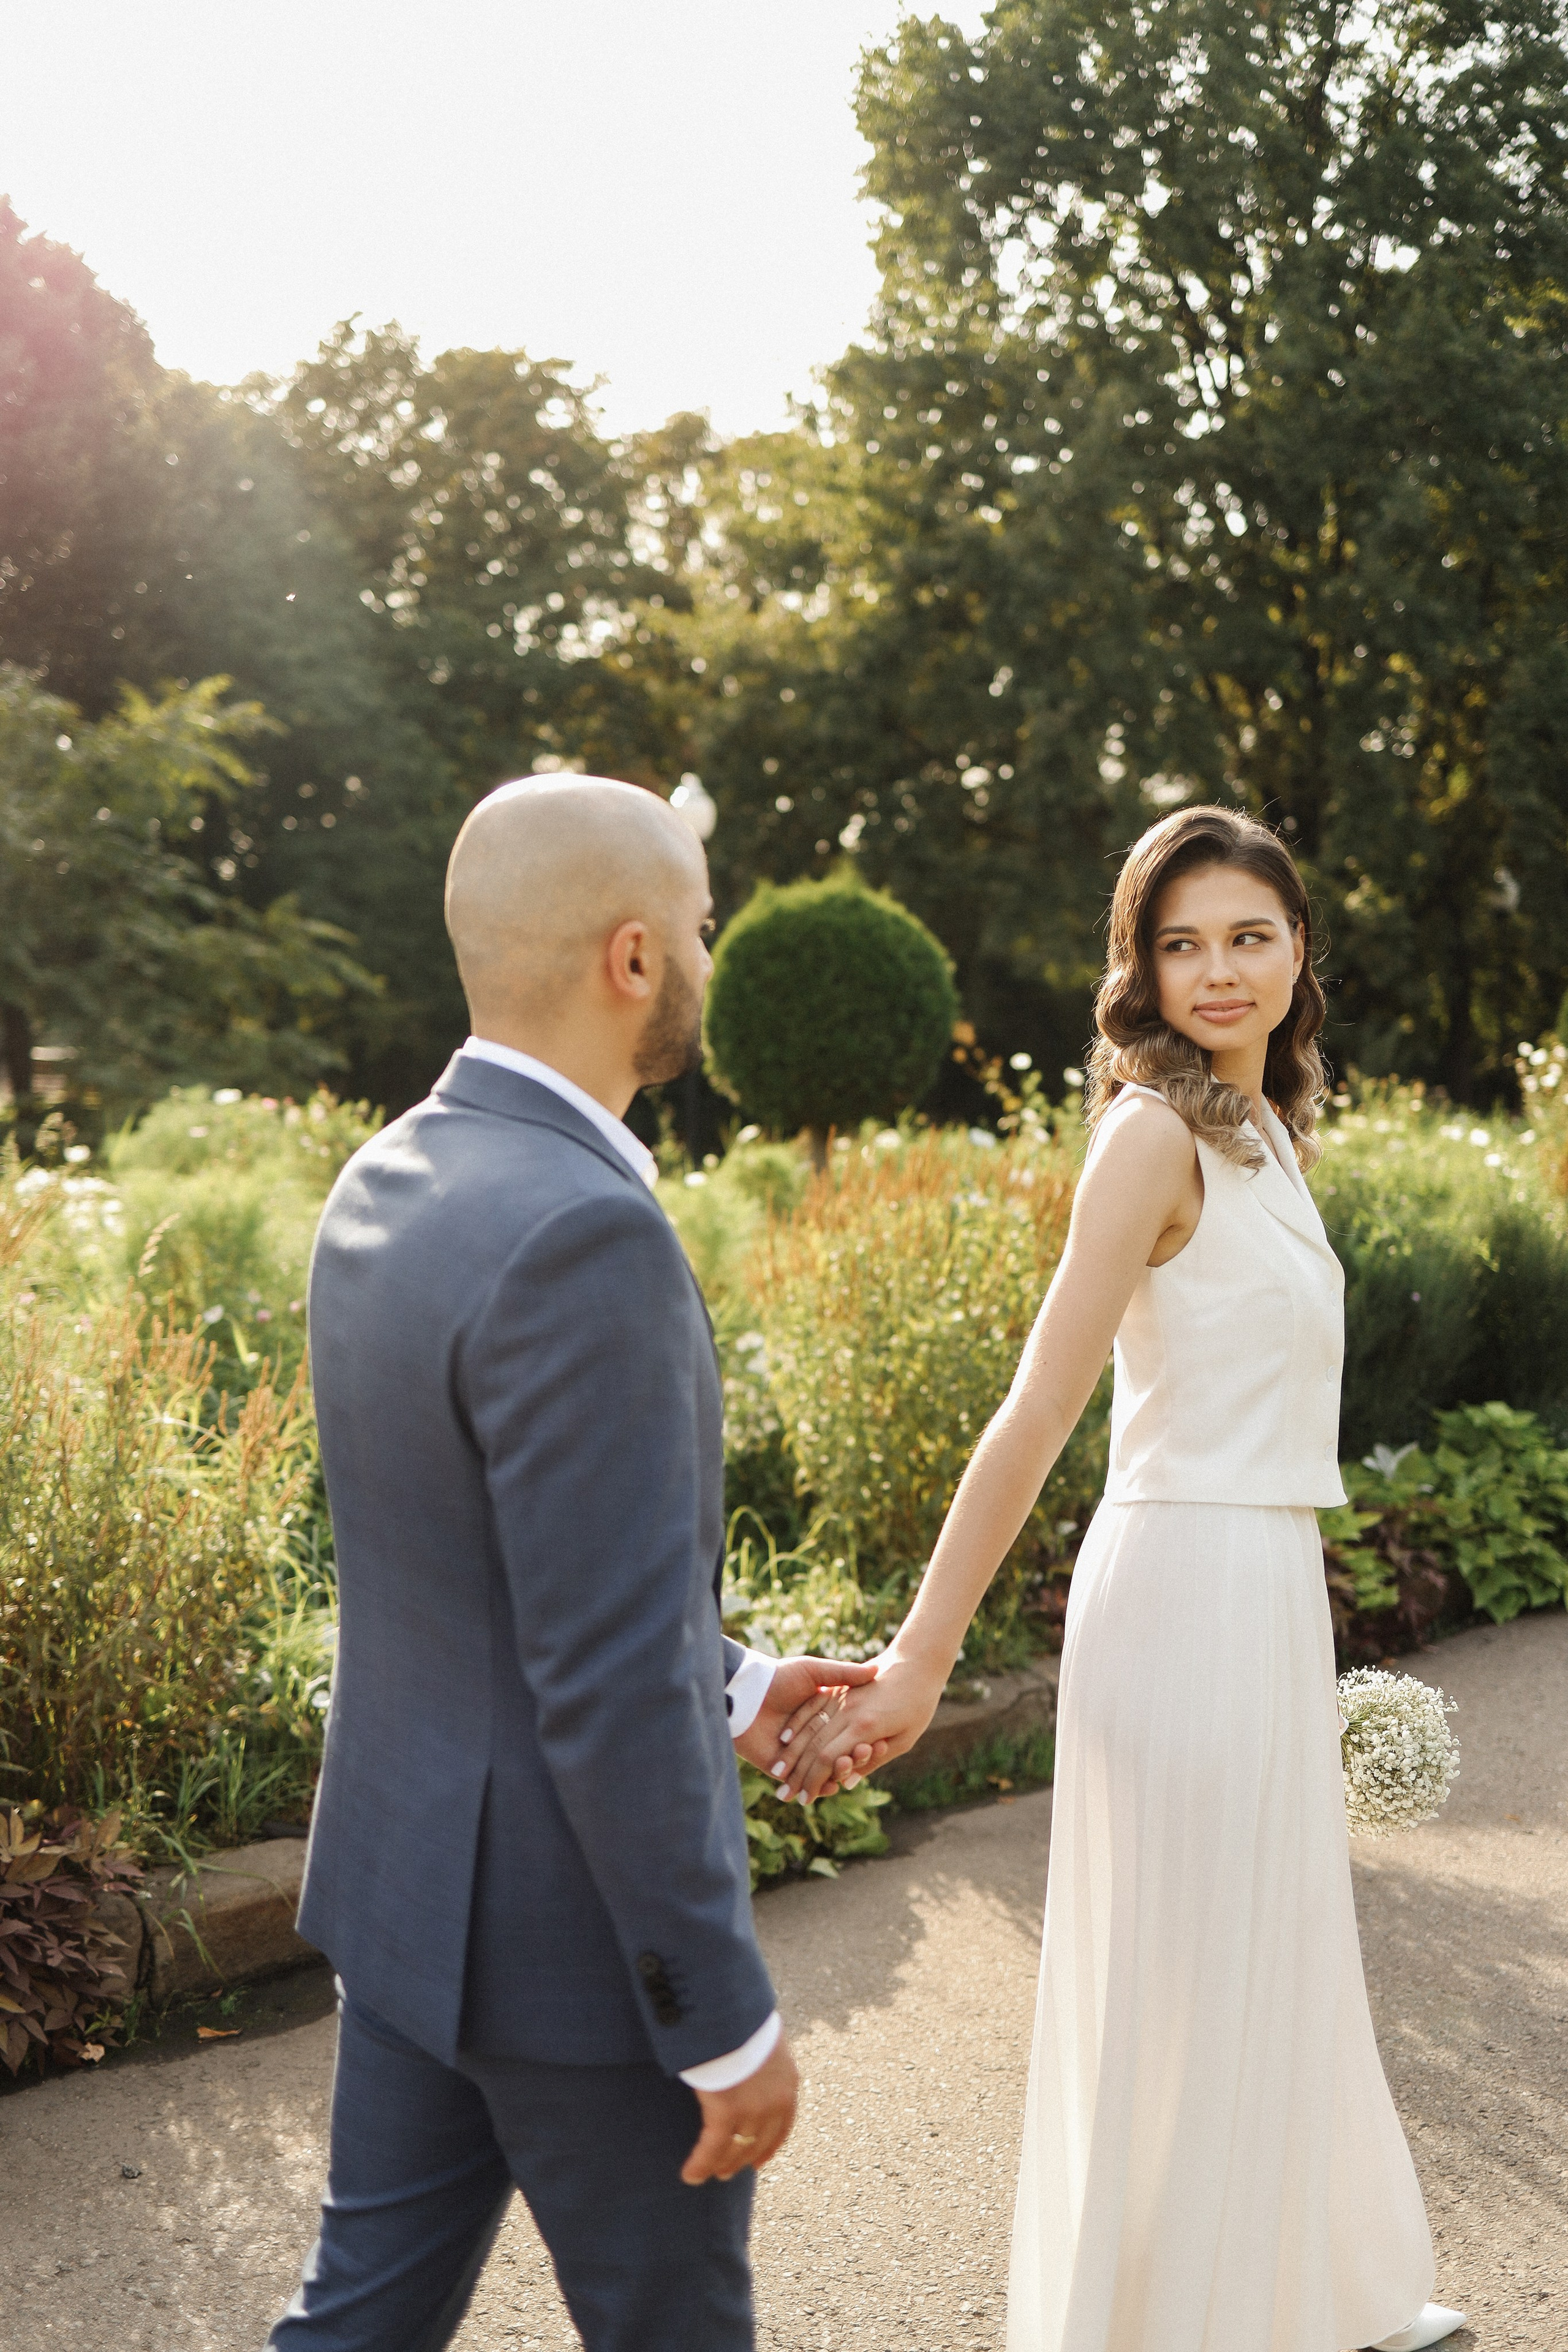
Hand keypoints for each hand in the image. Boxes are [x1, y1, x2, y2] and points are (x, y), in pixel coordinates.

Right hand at [682, 2027, 799, 2184]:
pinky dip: (700, 2165)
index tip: (758, 2160)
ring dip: (720, 2165)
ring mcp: (753, 2108)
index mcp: (787, 2082)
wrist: (732, 2004)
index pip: (782, 2125)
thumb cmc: (741, 2014)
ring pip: (735, 2149)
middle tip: (727, 2171)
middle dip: (742, 2158)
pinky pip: (712, 2148)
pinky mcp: (727, 2110)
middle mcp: (776, 2101)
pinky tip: (689, 2175)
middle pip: (759, 2142)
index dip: (768, 2146)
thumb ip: (759, 2055)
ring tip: (707, 2175)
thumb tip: (747, 2057)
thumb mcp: (761, 2035)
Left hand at [733, 1656, 889, 1787]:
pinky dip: (819, 1787)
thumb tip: (874, 1670)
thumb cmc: (779, 1677)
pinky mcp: (780, 1768)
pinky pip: (803, 1783)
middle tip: (869, 1753)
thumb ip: (842, 1674)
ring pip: (824, 1771)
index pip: (849, 1734)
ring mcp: (796, 1755)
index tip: (882, 1741)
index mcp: (821, 1717)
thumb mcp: (814, 1671)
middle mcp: (811, 1738)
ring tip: (848, 1765)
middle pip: (840, 1755)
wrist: (745, 1692)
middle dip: (856, 1757)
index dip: (866, 1739)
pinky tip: (832, 1785)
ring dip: (840, 1772)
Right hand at [774, 1647, 946, 1801]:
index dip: (814, 1781)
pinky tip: (785, 1738)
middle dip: (798, 1773)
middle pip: (815, 1746)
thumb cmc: (919, 1704)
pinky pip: (812, 1707)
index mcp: (865, 1726)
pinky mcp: (839, 1687)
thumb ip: (874, 1761)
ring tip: (777, 1771)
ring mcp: (842, 1697)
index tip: (804, 1799)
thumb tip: (847, 1783)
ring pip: (809, 1727)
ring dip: (792, 1751)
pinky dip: (797, 1723)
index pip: (830, 1758)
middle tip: (783, 1795)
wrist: (918, 1661)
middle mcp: (848, 1711)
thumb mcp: (904, 1739)